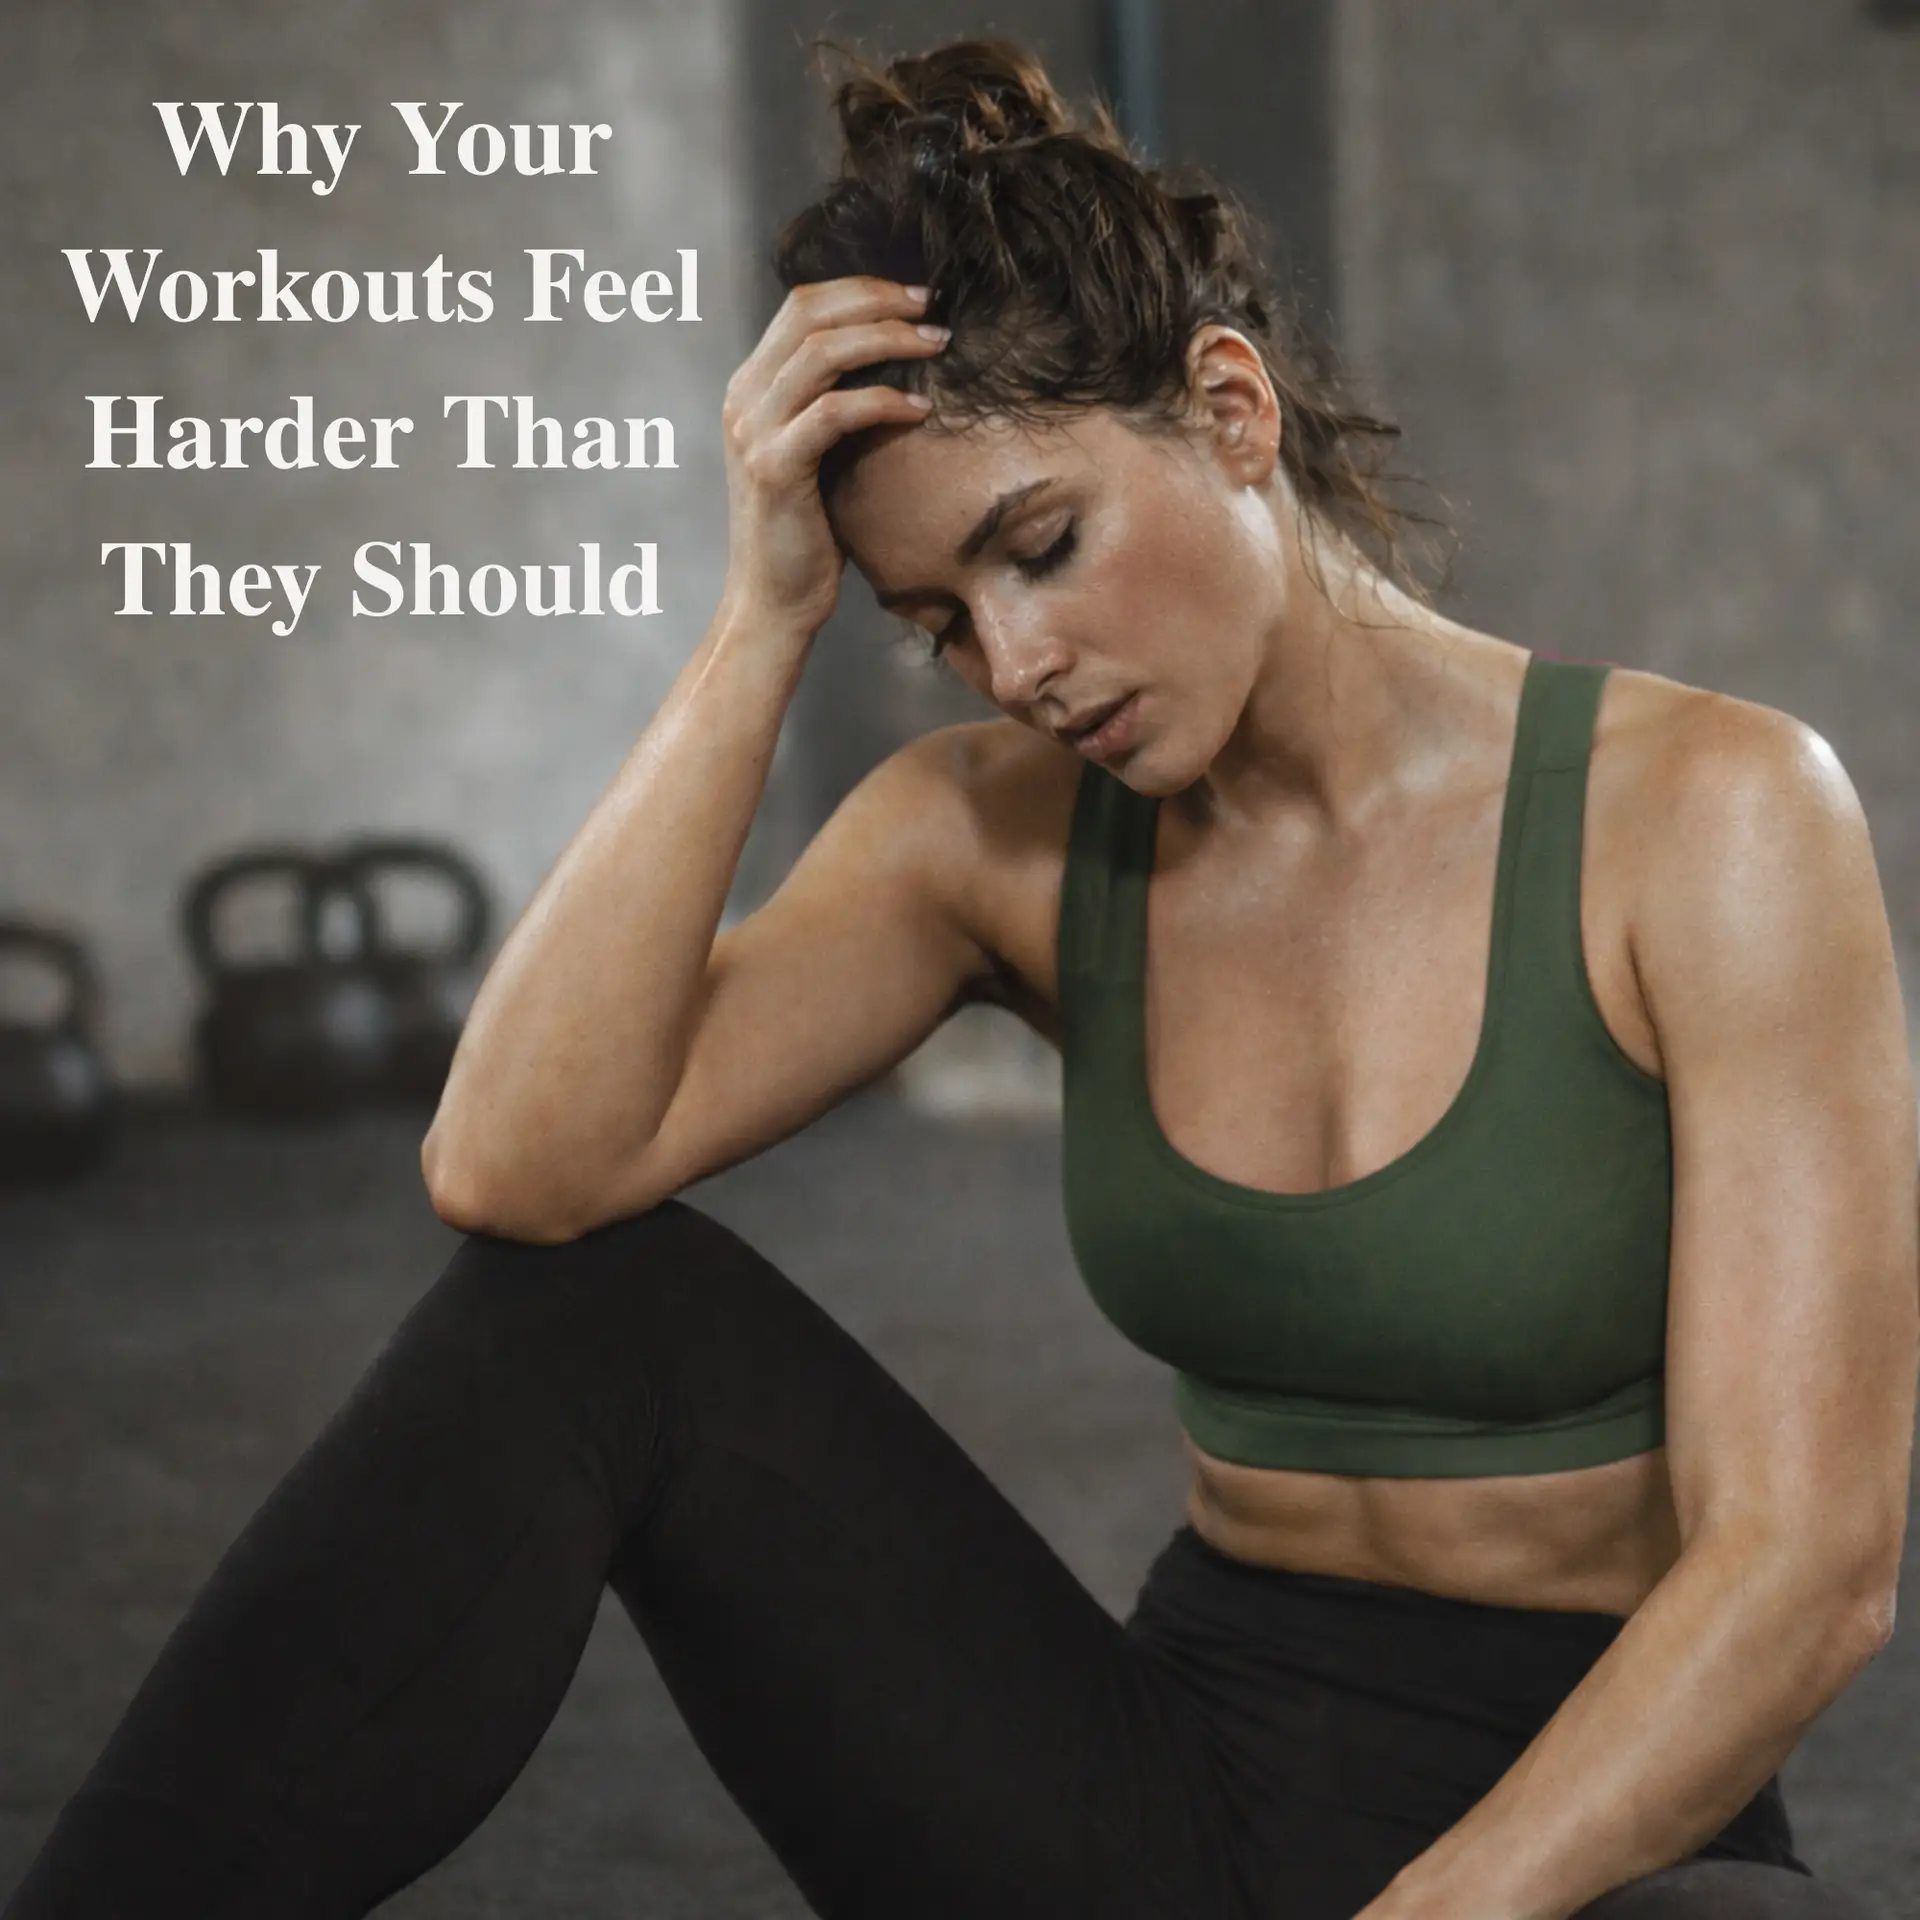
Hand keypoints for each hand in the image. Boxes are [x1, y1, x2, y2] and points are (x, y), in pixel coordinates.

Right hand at [717, 275, 947, 638]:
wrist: (773, 601)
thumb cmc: (807, 533)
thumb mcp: (817, 454)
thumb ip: (833, 405)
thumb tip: (897, 362)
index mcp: (751, 387)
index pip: (801, 304)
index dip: (861, 288)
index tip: (916, 296)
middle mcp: (743, 398)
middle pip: (809, 312)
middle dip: (878, 300)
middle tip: (933, 307)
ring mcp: (754, 431)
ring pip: (822, 352)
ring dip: (888, 340)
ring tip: (936, 344)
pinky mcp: (775, 468)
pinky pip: (834, 412)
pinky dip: (882, 402)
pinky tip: (920, 411)